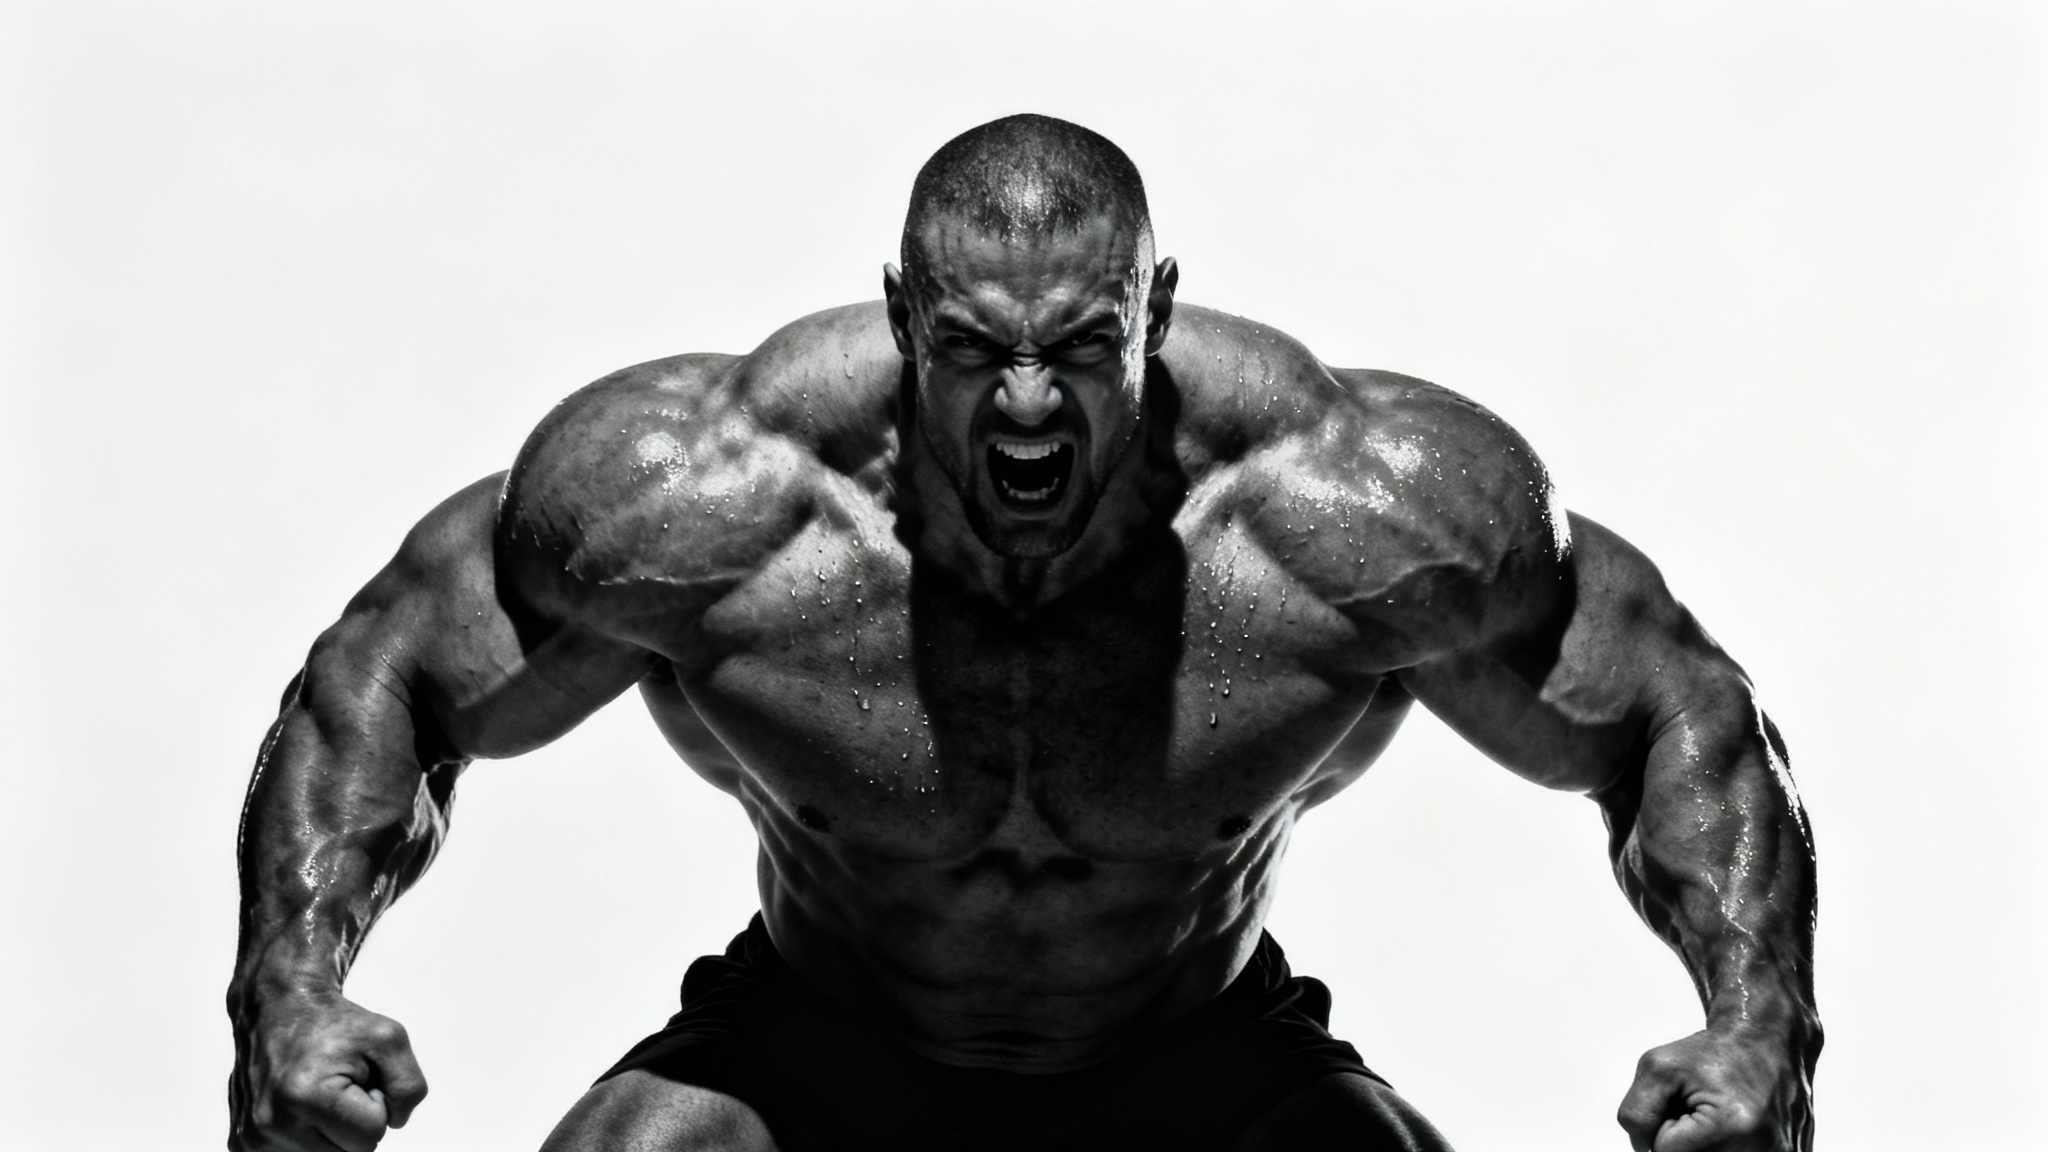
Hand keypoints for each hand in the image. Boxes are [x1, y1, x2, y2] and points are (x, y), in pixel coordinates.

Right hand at [229, 990, 427, 1151]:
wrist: (279, 1009)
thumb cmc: (337, 1025)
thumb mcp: (389, 1039)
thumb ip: (408, 1087)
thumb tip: (394, 1125)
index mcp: (303, 1097)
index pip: (371, 1136)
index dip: (376, 1102)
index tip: (356, 1074)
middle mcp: (270, 1125)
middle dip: (354, 1121)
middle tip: (338, 1083)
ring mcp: (252, 1139)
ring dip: (332, 1129)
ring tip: (319, 1094)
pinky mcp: (243, 1144)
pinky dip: (310, 1135)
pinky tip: (300, 1107)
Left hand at [1617, 1028, 1812, 1151]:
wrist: (1765, 1043)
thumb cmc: (1712, 1053)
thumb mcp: (1656, 1067)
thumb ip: (1636, 1115)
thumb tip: (1645, 1150)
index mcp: (1732, 1126)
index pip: (1664, 1150)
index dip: (1666, 1122)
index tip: (1688, 1098)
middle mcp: (1765, 1150)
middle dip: (1685, 1139)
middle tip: (1703, 1108)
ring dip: (1705, 1144)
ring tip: (1720, 1118)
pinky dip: (1727, 1146)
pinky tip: (1737, 1129)